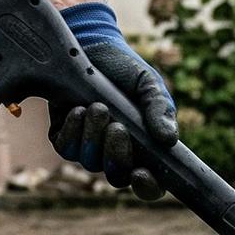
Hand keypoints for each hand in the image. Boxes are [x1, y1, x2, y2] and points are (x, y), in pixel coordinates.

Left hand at [48, 2, 177, 200]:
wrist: (92, 47)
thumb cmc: (127, 70)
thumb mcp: (149, 85)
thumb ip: (160, 109)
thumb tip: (169, 139)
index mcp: (145, 150)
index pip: (150, 185)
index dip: (147, 188)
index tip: (141, 173)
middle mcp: (117, 154)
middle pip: (116, 176)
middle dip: (116, 155)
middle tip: (118, 127)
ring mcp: (90, 147)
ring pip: (90, 162)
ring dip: (93, 137)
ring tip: (98, 107)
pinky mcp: (65, 136)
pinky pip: (66, 148)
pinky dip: (72, 130)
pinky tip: (78, 109)